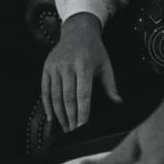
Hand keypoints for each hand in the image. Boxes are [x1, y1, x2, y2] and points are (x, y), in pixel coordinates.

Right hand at [41, 13, 121, 131]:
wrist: (77, 31)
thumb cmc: (95, 50)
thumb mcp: (106, 65)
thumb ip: (110, 85)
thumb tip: (118, 103)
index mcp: (85, 65)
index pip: (83, 94)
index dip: (83, 111)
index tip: (83, 126)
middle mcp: (68, 66)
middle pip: (68, 97)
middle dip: (71, 117)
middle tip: (74, 132)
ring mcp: (55, 67)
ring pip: (56, 96)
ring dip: (60, 115)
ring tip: (66, 128)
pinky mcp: (47, 68)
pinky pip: (45, 90)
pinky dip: (48, 106)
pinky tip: (52, 118)